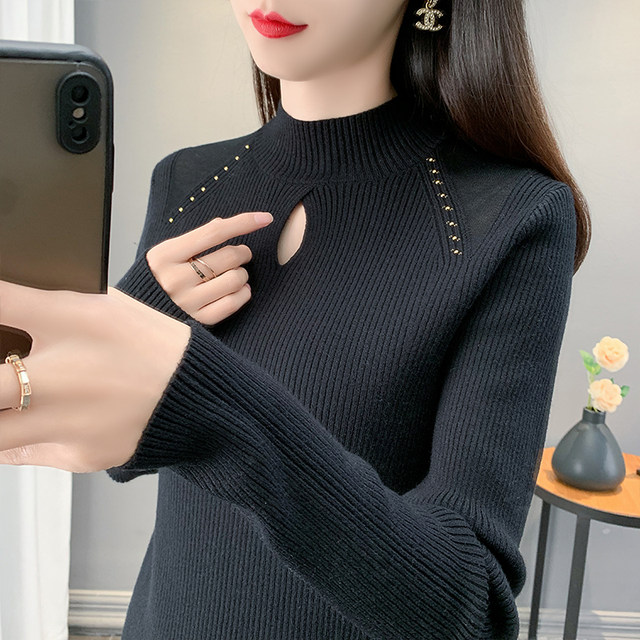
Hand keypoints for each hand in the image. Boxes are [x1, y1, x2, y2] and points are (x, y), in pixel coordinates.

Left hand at [0, 280, 190, 472]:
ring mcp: (64, 423)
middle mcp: (60, 374)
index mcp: (71, 322)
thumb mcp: (105, 308)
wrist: (198, 398)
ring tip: (9, 400)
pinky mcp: (74, 456)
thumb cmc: (154, 346)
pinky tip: (42, 421)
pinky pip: (23, 452)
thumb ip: (45, 307)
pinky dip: (18, 438)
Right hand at [146, 211, 272, 324]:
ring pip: (235, 279)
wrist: (141, 316)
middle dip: (242, 252)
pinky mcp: (199, 321)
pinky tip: (239, 290)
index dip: (243, 222)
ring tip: (235, 274)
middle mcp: (175, 279)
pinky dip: (243, 293)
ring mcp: (187, 302)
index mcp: (166, 255)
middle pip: (229, 256)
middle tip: (240, 254)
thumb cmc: (160, 278)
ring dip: (243, 274)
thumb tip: (226, 225)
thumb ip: (193, 241)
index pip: (214, 232)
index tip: (265, 218)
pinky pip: (234, 303)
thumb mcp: (167, 254)